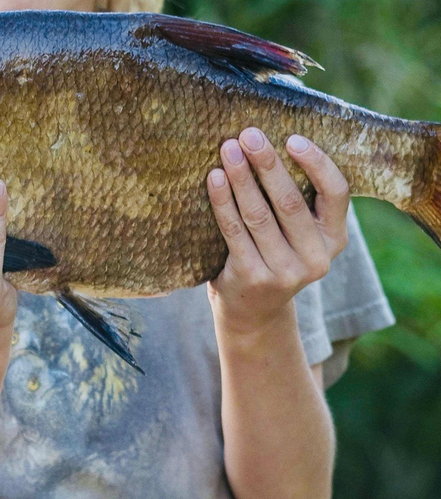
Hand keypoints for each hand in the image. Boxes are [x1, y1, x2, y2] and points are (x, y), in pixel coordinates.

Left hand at [206, 127, 349, 335]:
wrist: (253, 312)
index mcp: (334, 239)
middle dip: (267, 163)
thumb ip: (296, 201)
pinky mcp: (252, 276)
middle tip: (248, 134)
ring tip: (227, 149)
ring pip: (258, 214)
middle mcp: (316, 258)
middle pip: (290, 201)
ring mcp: (284, 271)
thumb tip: (268, 144)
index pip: (336, 193)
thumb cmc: (273, 256)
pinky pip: (234, 230)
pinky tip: (214, 178)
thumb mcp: (298, 235)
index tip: (292, 138)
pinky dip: (222, 201)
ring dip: (240, 177)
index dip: (316, 163)